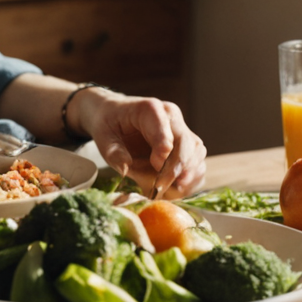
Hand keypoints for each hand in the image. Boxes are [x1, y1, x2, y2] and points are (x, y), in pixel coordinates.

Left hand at [74, 89, 206, 198]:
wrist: (115, 114)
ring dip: (188, 175)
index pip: (166, 132)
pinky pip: (197, 161)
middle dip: (177, 169)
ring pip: (197, 153)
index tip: (155, 167)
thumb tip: (125, 168)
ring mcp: (181, 129)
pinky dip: (191, 178)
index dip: (163, 153)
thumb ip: (113, 152)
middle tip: (161, 188)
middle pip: (187, 143)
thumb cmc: (109, 124)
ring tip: (171, 191)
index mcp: (150, 110)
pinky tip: (177, 188)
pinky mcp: (186, 144)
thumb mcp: (103, 137)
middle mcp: (171, 116)